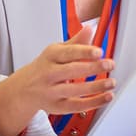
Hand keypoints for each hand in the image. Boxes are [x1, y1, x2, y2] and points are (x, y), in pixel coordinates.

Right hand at [0, 26, 114, 135]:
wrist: (24, 89)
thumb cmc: (44, 67)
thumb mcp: (56, 51)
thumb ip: (76, 42)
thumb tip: (90, 29)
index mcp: (50, 56)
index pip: (68, 53)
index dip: (84, 52)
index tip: (99, 51)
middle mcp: (49, 74)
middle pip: (71, 71)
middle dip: (92, 68)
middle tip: (109, 64)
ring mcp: (52, 91)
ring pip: (75, 90)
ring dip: (96, 86)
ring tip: (111, 82)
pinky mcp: (57, 107)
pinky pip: (77, 105)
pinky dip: (94, 102)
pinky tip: (107, 96)